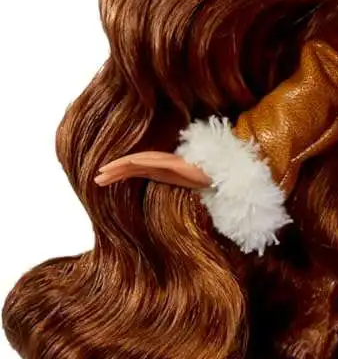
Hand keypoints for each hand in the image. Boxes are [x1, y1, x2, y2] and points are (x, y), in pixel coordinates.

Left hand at [94, 151, 211, 188]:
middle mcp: (159, 164)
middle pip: (131, 165)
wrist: (219, 176)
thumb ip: (164, 185)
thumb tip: (151, 197)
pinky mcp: (175, 163)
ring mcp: (167, 162)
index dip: (116, 172)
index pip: (132, 169)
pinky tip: (130, 164)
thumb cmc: (200, 182)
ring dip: (121, 166)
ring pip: (138, 162)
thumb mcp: (176, 186)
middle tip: (96, 179)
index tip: (101, 178)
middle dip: (113, 171)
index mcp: (157, 170)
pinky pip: (156, 161)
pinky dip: (142, 162)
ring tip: (104, 173)